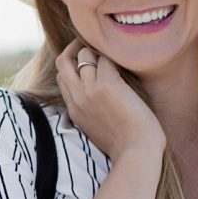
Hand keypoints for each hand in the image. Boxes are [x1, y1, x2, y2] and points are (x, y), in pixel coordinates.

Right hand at [55, 39, 165, 162]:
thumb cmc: (124, 144)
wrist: (135, 152)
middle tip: (94, 46)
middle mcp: (77, 97)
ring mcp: (90, 90)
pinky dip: (114, 58)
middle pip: (63, 62)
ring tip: (114, 57)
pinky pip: (105, 58)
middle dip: (76, 49)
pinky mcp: (107, 84)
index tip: (87, 61)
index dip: (72, 66)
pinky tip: (126, 65)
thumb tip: (97, 98)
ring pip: (84, 55)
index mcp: (73, 110)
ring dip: (98, 52)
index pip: (62, 78)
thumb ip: (90, 112)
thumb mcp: (96, 130)